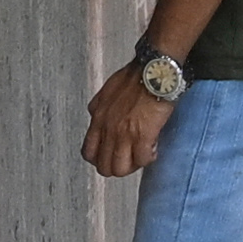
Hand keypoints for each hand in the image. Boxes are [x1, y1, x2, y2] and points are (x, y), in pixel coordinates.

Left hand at [85, 67, 172, 181]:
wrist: (153, 72)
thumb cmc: (135, 77)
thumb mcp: (106, 93)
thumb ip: (99, 108)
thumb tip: (97, 116)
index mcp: (98, 119)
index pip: (88, 153)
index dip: (100, 160)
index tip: (113, 156)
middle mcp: (108, 129)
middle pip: (104, 166)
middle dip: (118, 167)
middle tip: (131, 159)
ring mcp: (124, 134)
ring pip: (121, 169)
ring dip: (134, 166)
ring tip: (143, 155)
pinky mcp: (143, 136)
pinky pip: (143, 160)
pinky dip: (149, 159)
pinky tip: (154, 149)